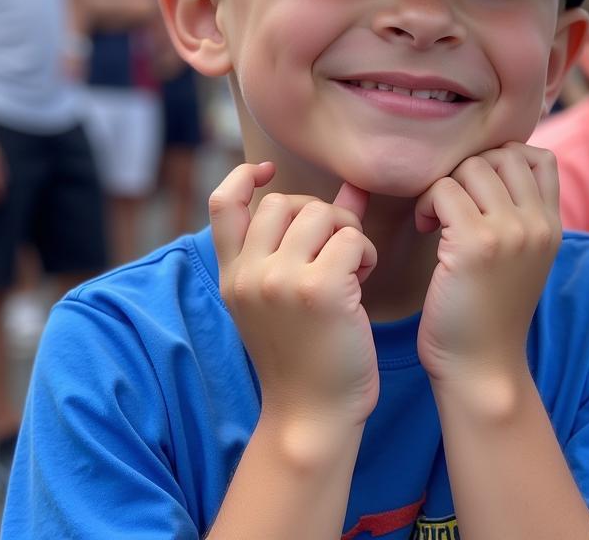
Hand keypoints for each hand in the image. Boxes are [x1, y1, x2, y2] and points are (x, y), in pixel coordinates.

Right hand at [210, 163, 379, 431]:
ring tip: (353, 266)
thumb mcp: (286, 296)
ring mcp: (279, 280)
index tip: (269, 171)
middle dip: (319, 213)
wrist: (311, 416)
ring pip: (320, 213)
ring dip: (346, 232)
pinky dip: (366, 252)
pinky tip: (364, 279)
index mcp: (232, 276)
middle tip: (336, 247)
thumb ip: (304, 241)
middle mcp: (248, 274)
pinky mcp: (318, 289)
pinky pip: (351, 238)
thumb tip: (352, 189)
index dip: (244, 177)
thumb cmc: (306, 355)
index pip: (222, 204)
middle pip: (283, 201)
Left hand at [414, 143, 560, 390]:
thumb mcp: (522, 257)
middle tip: (450, 206)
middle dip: (467, 171)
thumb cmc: (490, 311)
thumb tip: (494, 163)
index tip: (477, 190)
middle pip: (501, 154)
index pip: (538, 156)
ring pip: (471, 167)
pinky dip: (426, 204)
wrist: (481, 368)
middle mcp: (538, 224)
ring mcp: (511, 232)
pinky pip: (443, 190)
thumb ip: (520, 214)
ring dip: (444, 186)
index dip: (501, 159)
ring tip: (436, 219)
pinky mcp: (476, 244)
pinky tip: (426, 230)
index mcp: (553, 225)